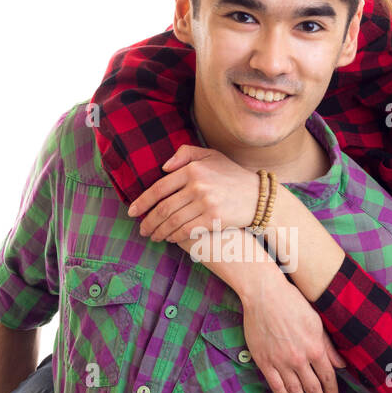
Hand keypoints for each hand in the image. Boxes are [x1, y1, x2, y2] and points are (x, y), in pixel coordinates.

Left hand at [128, 145, 260, 242]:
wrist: (259, 196)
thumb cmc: (232, 176)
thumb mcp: (211, 155)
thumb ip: (186, 153)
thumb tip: (164, 167)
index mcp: (193, 169)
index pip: (160, 187)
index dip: (142, 202)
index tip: (132, 212)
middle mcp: (197, 185)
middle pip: (164, 207)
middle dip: (149, 221)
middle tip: (142, 229)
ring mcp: (206, 203)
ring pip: (173, 221)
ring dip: (159, 231)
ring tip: (153, 236)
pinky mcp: (214, 219)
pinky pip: (187, 230)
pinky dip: (175, 236)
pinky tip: (169, 239)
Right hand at [241, 277, 345, 392]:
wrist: (264, 295)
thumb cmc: (292, 303)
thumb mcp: (316, 322)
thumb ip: (329, 346)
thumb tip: (341, 365)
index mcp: (315, 348)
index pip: (327, 376)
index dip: (331, 390)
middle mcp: (299, 358)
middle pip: (312, 387)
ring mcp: (280, 361)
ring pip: (294, 389)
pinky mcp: (264, 361)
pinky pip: (275, 384)